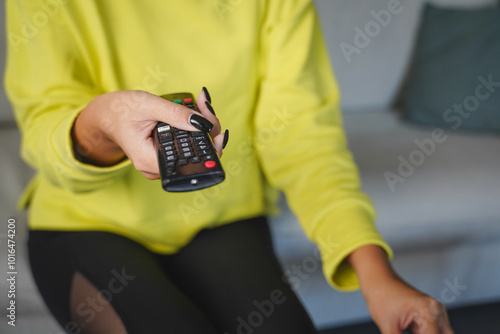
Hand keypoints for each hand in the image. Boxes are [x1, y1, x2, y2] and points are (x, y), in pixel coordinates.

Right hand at [73, 89, 225, 178]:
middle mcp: (157, 168)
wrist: (105, 115)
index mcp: (150, 160)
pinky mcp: (165, 155)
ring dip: (202, 126)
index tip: (214, 125)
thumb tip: (204, 123)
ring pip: (193, 149)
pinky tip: (196, 110)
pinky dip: (193, 128)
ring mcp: (161, 163)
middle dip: (206, 129)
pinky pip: (186, 145)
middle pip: (195, 155)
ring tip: (201, 103)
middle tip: (205, 105)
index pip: (190, 161)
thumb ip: (176, 114)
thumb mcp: (148, 105)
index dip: (208, 146)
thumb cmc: (120, 110)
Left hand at [363, 275, 452, 333]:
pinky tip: (410, 330)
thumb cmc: (380, 298)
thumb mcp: (388, 327)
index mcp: (429, 312)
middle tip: (407, 332)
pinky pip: (434, 332)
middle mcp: (437, 311)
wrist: (377, 280)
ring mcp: (436, 311)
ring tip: (403, 328)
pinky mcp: (431, 313)